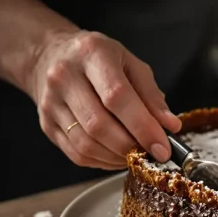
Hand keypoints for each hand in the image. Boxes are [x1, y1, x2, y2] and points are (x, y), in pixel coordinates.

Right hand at [28, 30, 181, 168]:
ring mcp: (51, 102)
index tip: (162, 148)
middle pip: (98, 124)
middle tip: (152, 155)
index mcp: (92, 55)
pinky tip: (117, 156)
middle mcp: (65, 77)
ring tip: (136, 155)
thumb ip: (152, 96)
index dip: (142, 127)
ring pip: (86, 144)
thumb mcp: (131, 65)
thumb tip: (170, 127)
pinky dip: (102, 161)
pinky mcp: (47, 124)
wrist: (50, 56)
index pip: (117, 97)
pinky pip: (77, 153)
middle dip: (131, 147)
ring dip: (117, 157)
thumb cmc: (98, 60)